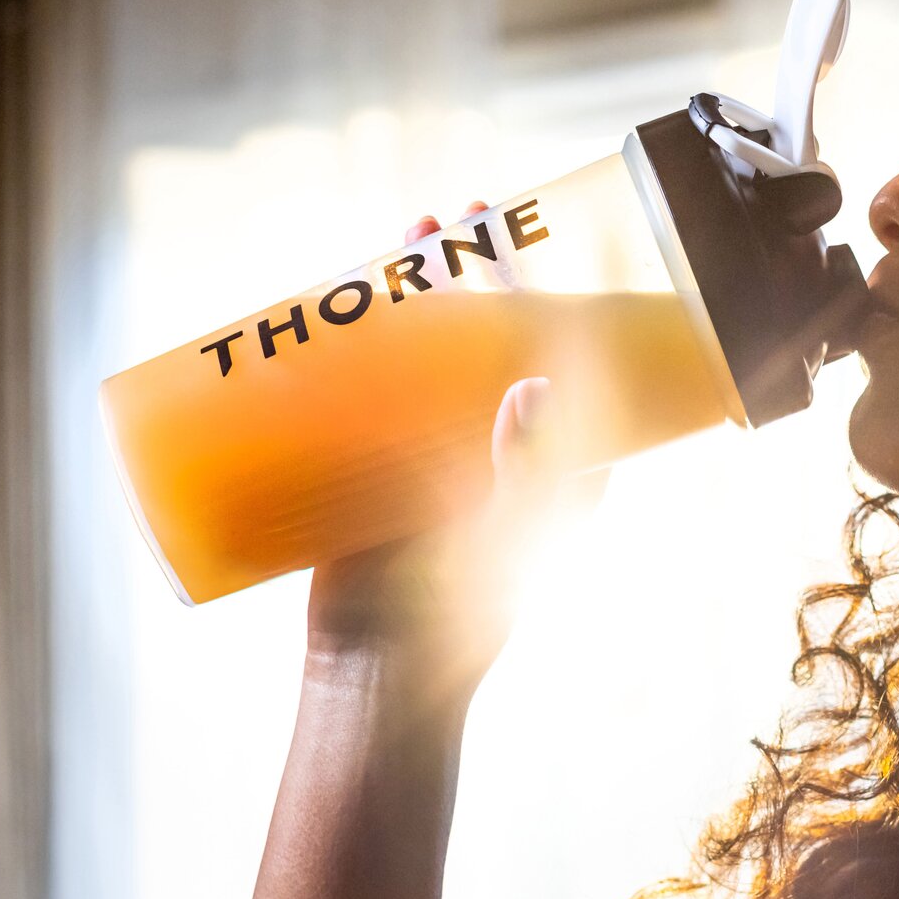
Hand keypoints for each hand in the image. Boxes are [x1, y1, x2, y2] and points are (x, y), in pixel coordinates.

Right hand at [305, 202, 608, 702]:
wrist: (378, 678)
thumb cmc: (459, 621)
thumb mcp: (502, 540)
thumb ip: (527, 471)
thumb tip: (533, 386)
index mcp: (555, 463)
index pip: (562, 359)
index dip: (547, 295)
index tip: (526, 241)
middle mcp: (500, 450)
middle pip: (488, 342)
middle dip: (471, 276)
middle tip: (448, 220)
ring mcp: (436, 456)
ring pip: (428, 357)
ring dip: (413, 295)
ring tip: (395, 241)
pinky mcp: (379, 469)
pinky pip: (371, 392)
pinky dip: (358, 345)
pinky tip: (337, 304)